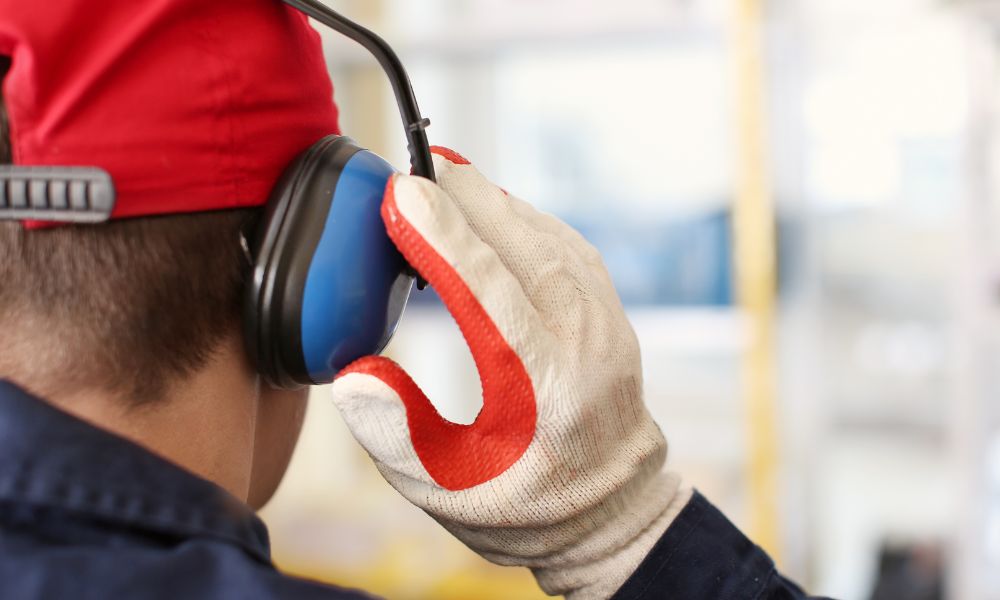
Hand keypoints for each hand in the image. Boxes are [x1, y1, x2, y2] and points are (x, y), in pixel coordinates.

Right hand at [331, 148, 690, 598]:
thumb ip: (396, 433)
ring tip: (440, 179)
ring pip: (544, 235)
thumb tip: (353, 370)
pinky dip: (521, 218)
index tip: (400, 192)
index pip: (486, 290)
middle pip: (519, 245)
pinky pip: (563, 245)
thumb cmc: (525, 506)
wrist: (613, 512)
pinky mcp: (607, 310)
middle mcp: (584, 340)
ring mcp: (604, 320)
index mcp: (544, 383)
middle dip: (462, 198)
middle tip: (411, 166)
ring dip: (491, 202)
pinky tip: (489, 209)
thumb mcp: (446, 490)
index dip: (440, 236)